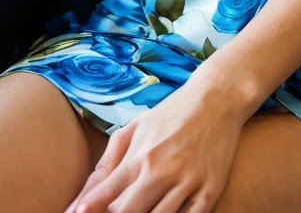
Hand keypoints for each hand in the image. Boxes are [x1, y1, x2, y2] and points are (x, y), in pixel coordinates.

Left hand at [65, 80, 246, 212]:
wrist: (217, 99)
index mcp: (140, 154)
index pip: (107, 193)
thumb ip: (108, 163)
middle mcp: (161, 170)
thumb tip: (83, 197)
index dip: (88, 208)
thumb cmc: (171, 114)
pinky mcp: (210, 190)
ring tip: (140, 211)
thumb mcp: (136, 128)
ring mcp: (187, 182)